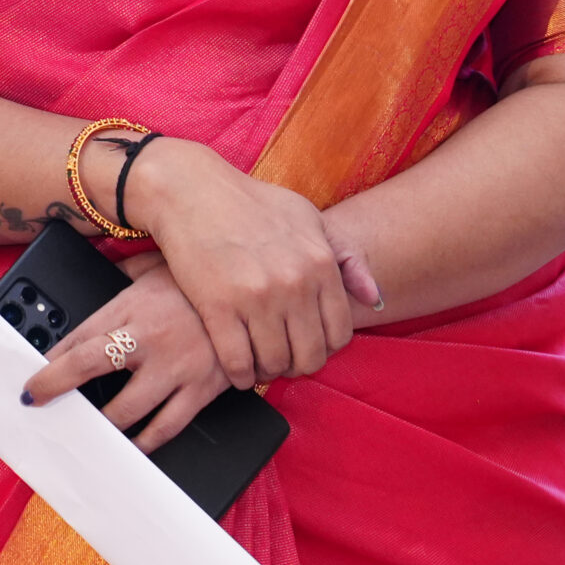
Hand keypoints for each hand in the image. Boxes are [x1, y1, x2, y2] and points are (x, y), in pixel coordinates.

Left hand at [20, 254, 233, 450]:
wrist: (256, 295)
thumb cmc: (203, 279)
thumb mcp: (156, 264)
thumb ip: (123, 269)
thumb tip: (100, 265)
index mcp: (131, 306)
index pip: (78, 336)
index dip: (50, 360)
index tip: (33, 375)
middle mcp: (147, 338)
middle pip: (87, 368)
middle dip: (54, 388)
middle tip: (38, 402)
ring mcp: (174, 368)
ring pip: (125, 408)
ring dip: (100, 424)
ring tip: (85, 432)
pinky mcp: (201, 389)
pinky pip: (167, 425)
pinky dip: (146, 442)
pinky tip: (134, 448)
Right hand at [122, 139, 381, 386]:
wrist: (189, 190)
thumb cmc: (250, 203)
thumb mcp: (307, 217)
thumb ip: (346, 256)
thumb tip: (374, 299)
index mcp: (320, 263)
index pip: (339, 335)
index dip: (323, 348)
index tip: (304, 344)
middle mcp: (294, 283)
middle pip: (309, 357)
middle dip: (296, 365)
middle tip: (281, 357)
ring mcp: (256, 296)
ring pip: (274, 364)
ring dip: (267, 370)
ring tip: (258, 360)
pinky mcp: (217, 305)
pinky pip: (237, 363)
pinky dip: (239, 374)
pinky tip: (236, 366)